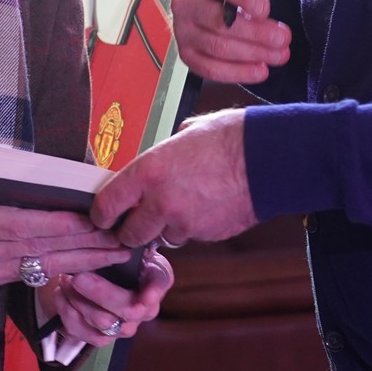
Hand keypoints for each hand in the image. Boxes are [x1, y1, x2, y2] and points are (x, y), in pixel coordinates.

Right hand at [0, 161, 132, 285]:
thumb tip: (40, 179)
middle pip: (40, 247)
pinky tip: (92, 261)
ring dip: (84, 260)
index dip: (57, 223)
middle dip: (84, 243)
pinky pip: (37, 272)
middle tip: (120, 236)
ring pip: (44, 265)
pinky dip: (67, 266)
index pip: (21, 225)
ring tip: (117, 252)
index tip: (90, 218)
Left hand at [38, 250, 173, 345]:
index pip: (158, 289)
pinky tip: (60, 293)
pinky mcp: (99, 337)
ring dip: (79, 300)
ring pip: (102, 323)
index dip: (152, 294)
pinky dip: (66, 312)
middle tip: (78, 277)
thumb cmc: (117, 255)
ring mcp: (122, 327)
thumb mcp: (128, 244)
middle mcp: (143, 310)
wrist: (101, 274)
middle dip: (100, 293)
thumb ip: (130, 243)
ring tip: (65, 280)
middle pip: (126, 310)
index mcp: (155, 284)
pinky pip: (81, 332)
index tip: (144, 294)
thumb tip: (123, 238)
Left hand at [90, 109, 257, 248]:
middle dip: (131, 231)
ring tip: (183, 205)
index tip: (102, 217)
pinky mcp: (207, 235)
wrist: (269, 159)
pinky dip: (193, 228)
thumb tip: (161, 158)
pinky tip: (206, 207)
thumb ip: (165, 153)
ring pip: (163, 236)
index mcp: (149, 171)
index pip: (107, 203)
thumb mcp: (186, 134)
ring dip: (166, 228)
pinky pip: (191, 236)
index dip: (102, 215)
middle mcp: (161, 201)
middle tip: (136, 223)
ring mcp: (185, 222)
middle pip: (130, 234)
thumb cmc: (231, 138)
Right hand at [169, 0, 290, 83]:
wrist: (206, 1)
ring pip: (218, 47)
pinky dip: (238, 73)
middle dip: (256, 33)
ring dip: (253, 54)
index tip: (266, 9)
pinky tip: (260, 70)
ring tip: (279, 54)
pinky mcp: (186, 54)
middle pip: (219, 22)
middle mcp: (184, 2)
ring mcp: (182, 31)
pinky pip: (210, 69)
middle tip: (283, 37)